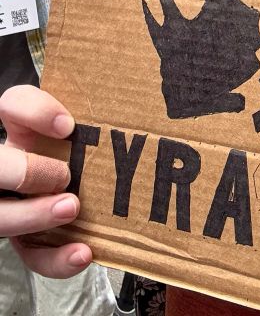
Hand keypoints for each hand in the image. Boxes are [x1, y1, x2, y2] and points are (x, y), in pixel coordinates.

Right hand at [0, 85, 92, 277]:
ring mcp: (10, 202)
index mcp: (21, 129)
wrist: (74, 181)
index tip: (68, 126)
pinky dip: (56, 258)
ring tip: (70, 208)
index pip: (12, 105)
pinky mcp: (23, 237)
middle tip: (64, 175)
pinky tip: (81, 252)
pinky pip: (31, 254)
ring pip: (1, 216)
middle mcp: (8, 165)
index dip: (35, 112)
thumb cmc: (81, 149)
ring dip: (34, 215)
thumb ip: (97, 120)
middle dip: (26, 172)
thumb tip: (142, 115)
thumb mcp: (85, 129)